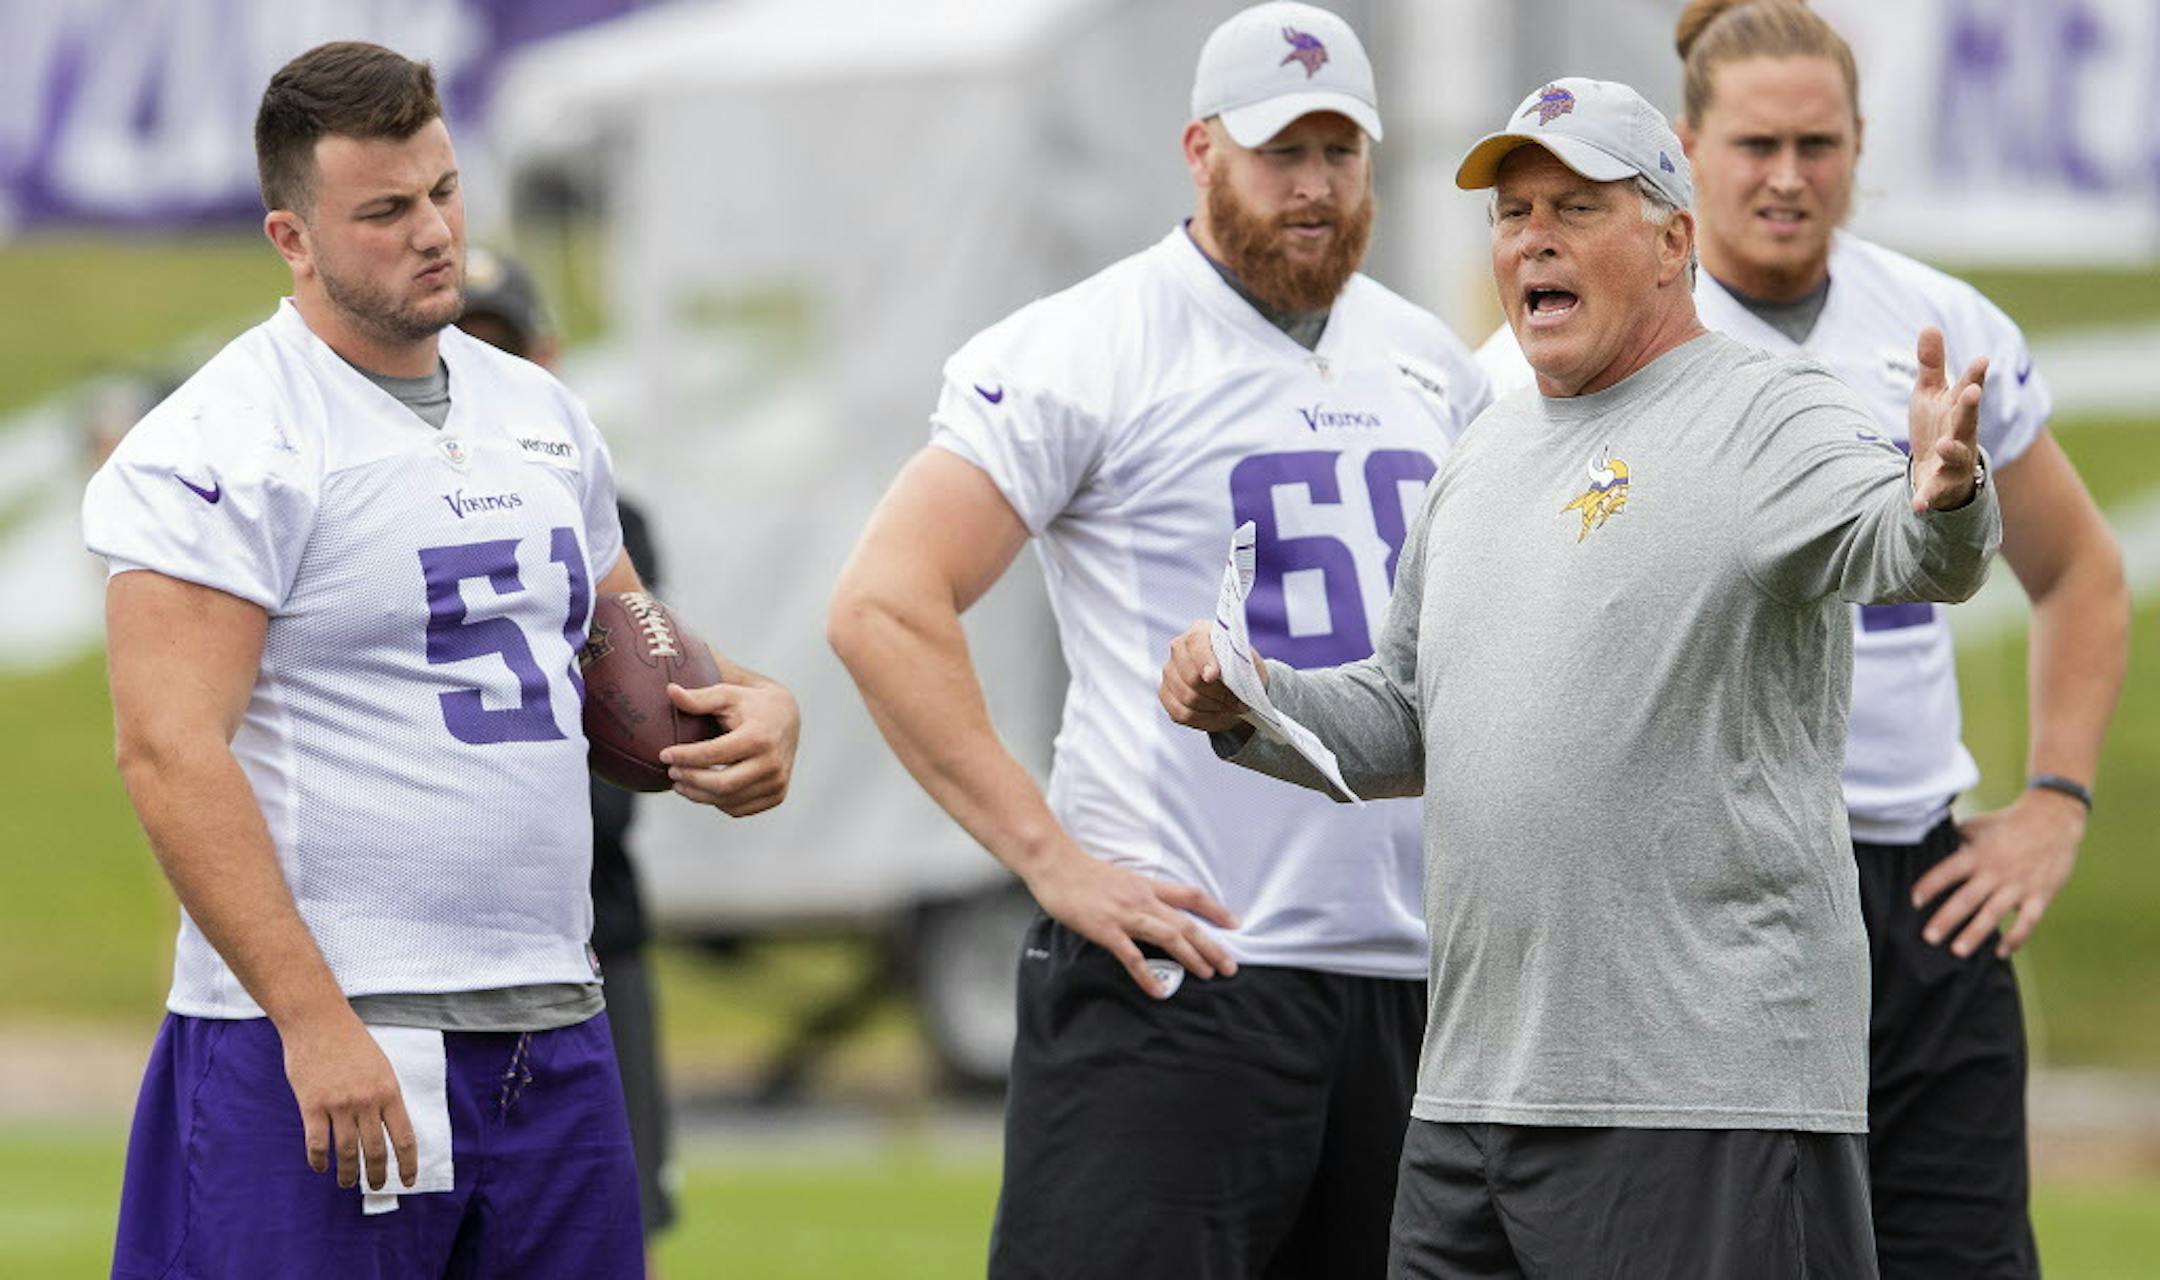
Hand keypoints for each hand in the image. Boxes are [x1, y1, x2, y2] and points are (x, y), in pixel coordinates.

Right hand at [281, 1011, 416, 1190]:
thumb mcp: (380, 1067)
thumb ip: (384, 1097)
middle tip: (377, 1187)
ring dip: (348, 1173)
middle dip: (377, 1174)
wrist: (318, 1021)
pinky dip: (319, 1160)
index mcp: (389, 1092)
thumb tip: (387, 1128)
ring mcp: (339, 1104)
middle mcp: (367, 1101)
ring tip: (347, 1183)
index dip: (408, 1164)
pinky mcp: (312, 1105)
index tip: (408, 1181)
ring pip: (346, 1152)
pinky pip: (317, 1143)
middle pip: (376, 1150)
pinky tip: (320, 1167)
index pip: (404, 1138)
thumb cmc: (351, 1042)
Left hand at [660, 679, 799, 815]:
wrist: (787, 717)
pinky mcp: (777, 795)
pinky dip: (717, 802)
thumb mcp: (727, 695)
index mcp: (759, 737)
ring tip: (680, 783)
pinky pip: (740, 809)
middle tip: (671, 772)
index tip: (664, 753)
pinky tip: (704, 790)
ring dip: (698, 795)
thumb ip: (699, 698)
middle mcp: (772, 763)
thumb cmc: (751, 704)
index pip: (714, 754)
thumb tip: (670, 690)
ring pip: (728, 801)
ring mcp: (777, 782)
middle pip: (721, 785)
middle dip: (690, 780)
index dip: (685, 756)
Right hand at [1026, 845, 1241, 997]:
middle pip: (1186, 923)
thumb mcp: (1121, 878)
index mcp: (1147, 886)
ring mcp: (1125, 915)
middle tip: (1231, 966)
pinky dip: (1147, 975)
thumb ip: (1140, 893)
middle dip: (1212, 945)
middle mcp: (1143, 900)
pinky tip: (1159, 990)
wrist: (1057, 866)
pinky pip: (1132, 956)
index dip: (1215, 910)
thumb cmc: (1084, 873)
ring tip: (1208, 974)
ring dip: (1192, 957)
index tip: (1234, 924)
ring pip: (1169, 936)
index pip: (1190, 896)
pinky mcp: (1107, 930)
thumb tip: (1155, 908)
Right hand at [1159, 620, 1261, 732]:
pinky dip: (1205, 719)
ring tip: (1233, 709)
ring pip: (1188, 698)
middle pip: (1190, 677)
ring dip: (1215, 708)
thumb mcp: (1250, 664)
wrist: (1236, 686)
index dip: (1204, 660)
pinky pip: (1182, 714)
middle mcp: (1178, 649)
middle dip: (1219, 694)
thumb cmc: (1243, 670)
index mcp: (1200, 632)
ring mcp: (1169, 672)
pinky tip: (1220, 715)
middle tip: (1240, 704)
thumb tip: (1232, 679)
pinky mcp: (1165, 694)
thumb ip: (1241, 666)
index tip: (1213, 676)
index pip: (1195, 643)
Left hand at [1905, 325, 1989, 512]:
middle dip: (1971, 406)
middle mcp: (1962, 434)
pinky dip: (1927, 499)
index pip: (1968, 389)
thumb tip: (1929, 325)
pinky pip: (1935, 493)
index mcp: (1959, 409)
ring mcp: (1954, 462)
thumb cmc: (1939, 426)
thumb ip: (1930, 365)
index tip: (1981, 359)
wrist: (1940, 472)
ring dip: (1952, 449)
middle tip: (1973, 391)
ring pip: (1958, 454)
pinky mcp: (1941, 486)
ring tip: (1942, 444)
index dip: (1974, 375)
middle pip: (1968, 419)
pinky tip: (1917, 506)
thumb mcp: (1930, 394)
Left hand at [1912, 790, 2085, 957]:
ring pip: (1993, 914)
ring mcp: (2019, 885)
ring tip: (1958, 951)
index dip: (1929, 886)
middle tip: (1929, 938)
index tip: (1914, 901)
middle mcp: (1995, 872)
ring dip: (1975, 934)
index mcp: (1977, 855)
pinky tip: (2001, 952)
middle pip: (1967, 899)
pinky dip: (2015, 938)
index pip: (1947, 872)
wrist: (2054, 819)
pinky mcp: (2040, 895)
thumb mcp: (1977, 826)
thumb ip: (1954, 840)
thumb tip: (1926, 845)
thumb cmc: (2008, 823)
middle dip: (1947, 919)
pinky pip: (2027, 922)